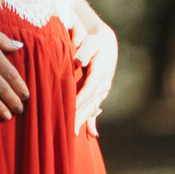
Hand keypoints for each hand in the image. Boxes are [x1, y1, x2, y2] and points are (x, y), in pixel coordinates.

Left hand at [70, 21, 117, 136]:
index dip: (80, 100)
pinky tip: (92, 133)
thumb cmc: (95, 40)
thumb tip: (79, 61)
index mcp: (101, 72)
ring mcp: (102, 89)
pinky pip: (95, 107)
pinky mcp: (99, 92)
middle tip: (69, 131)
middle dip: (80, 116)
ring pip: (92, 107)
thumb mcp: (92, 40)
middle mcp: (103, 83)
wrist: (105, 42)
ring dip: (84, 120)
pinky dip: (93, 120)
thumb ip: (85, 49)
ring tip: (74, 134)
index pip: (88, 89)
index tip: (69, 110)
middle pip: (90, 102)